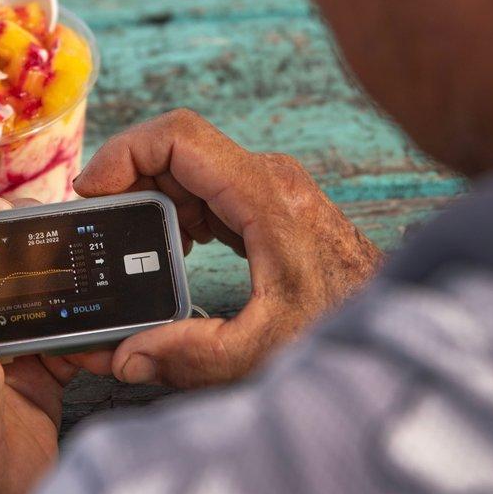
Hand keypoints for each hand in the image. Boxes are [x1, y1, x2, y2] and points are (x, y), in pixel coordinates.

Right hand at [72, 110, 383, 387]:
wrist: (399, 318)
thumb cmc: (343, 326)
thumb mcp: (265, 351)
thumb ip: (193, 356)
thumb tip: (126, 357)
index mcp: (264, 196)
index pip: (179, 136)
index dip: (125, 152)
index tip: (93, 192)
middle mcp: (266, 177)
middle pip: (175, 148)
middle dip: (128, 182)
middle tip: (102, 230)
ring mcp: (267, 185)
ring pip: (187, 166)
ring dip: (150, 198)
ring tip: (131, 248)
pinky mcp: (266, 202)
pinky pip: (206, 187)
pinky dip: (176, 209)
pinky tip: (171, 251)